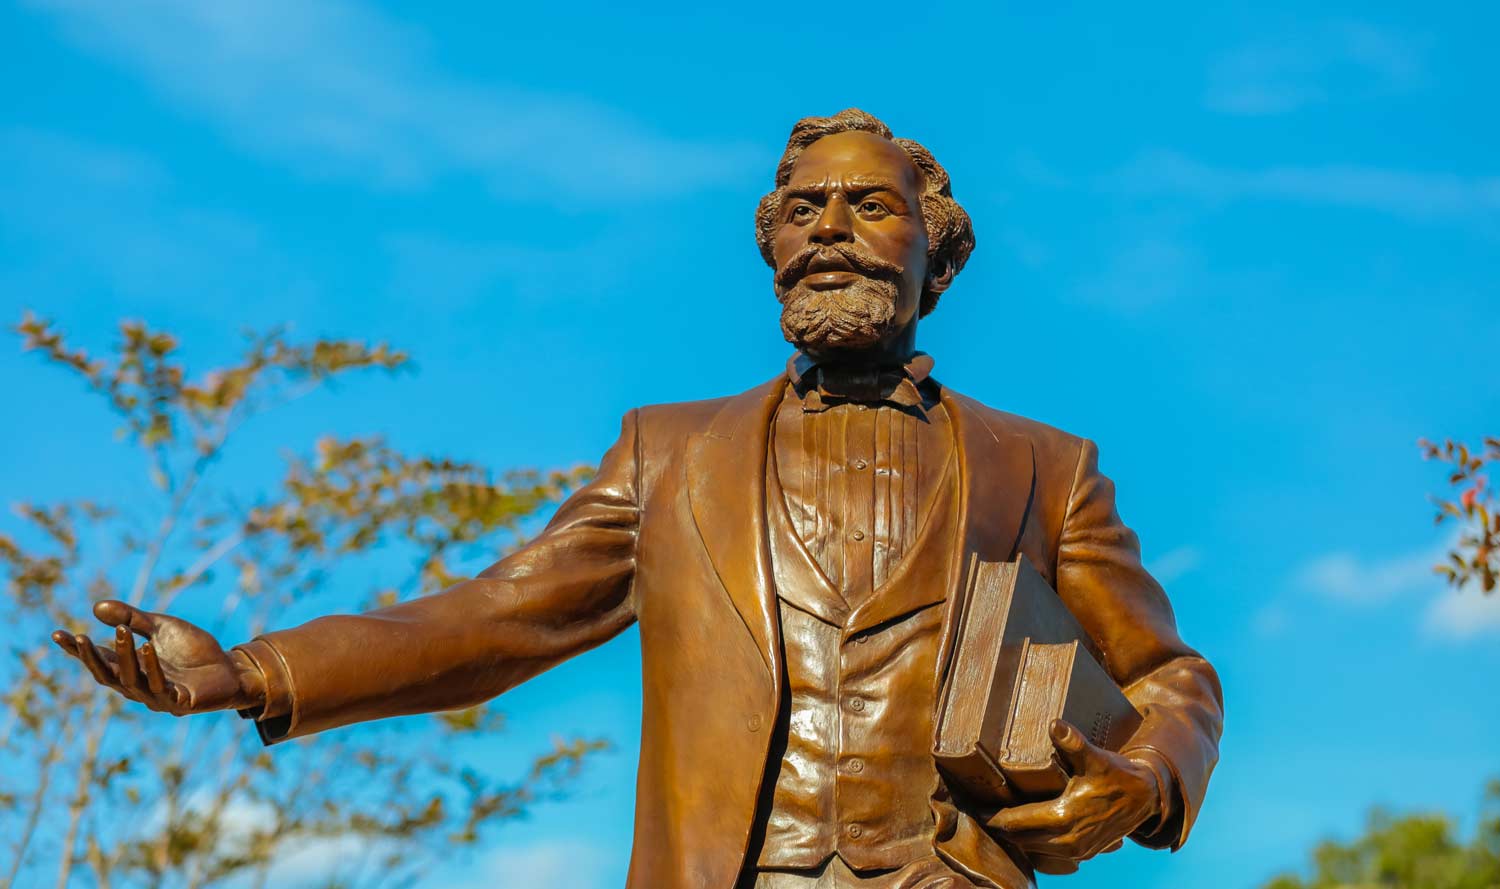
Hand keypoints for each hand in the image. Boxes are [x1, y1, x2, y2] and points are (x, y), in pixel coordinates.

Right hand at [51, 600, 264, 714]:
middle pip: (107, 674)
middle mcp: (139, 686)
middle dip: (91, 658)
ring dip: (124, 655)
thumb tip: (97, 607)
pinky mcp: (177, 702)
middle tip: (78, 637)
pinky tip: (146, 647)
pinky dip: (152, 666)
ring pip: (131, 679)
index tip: (57, 634)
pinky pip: (159, 685)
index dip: (78, 650)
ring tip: (119, 632)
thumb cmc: (195, 650)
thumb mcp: (162, 627)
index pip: (100, 659)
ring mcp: (156, 697)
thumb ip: (132, 619)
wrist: (231, 668)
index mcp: (133, 668)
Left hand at [985, 720, 1160, 874]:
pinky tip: (1023, 829)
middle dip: (999, 825)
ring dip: (1015, 836)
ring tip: (997, 818)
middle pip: (1018, 838)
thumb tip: (1055, 724)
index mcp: (1063, 817)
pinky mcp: (1082, 853)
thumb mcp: (1097, 758)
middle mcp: (1066, 840)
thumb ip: (1074, 743)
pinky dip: (1032, 844)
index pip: (1015, 822)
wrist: (1147, 799)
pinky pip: (1047, 854)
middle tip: (979, 808)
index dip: (992, 815)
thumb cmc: (1119, 776)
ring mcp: (1075, 851)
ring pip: (1031, 849)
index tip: (974, 805)